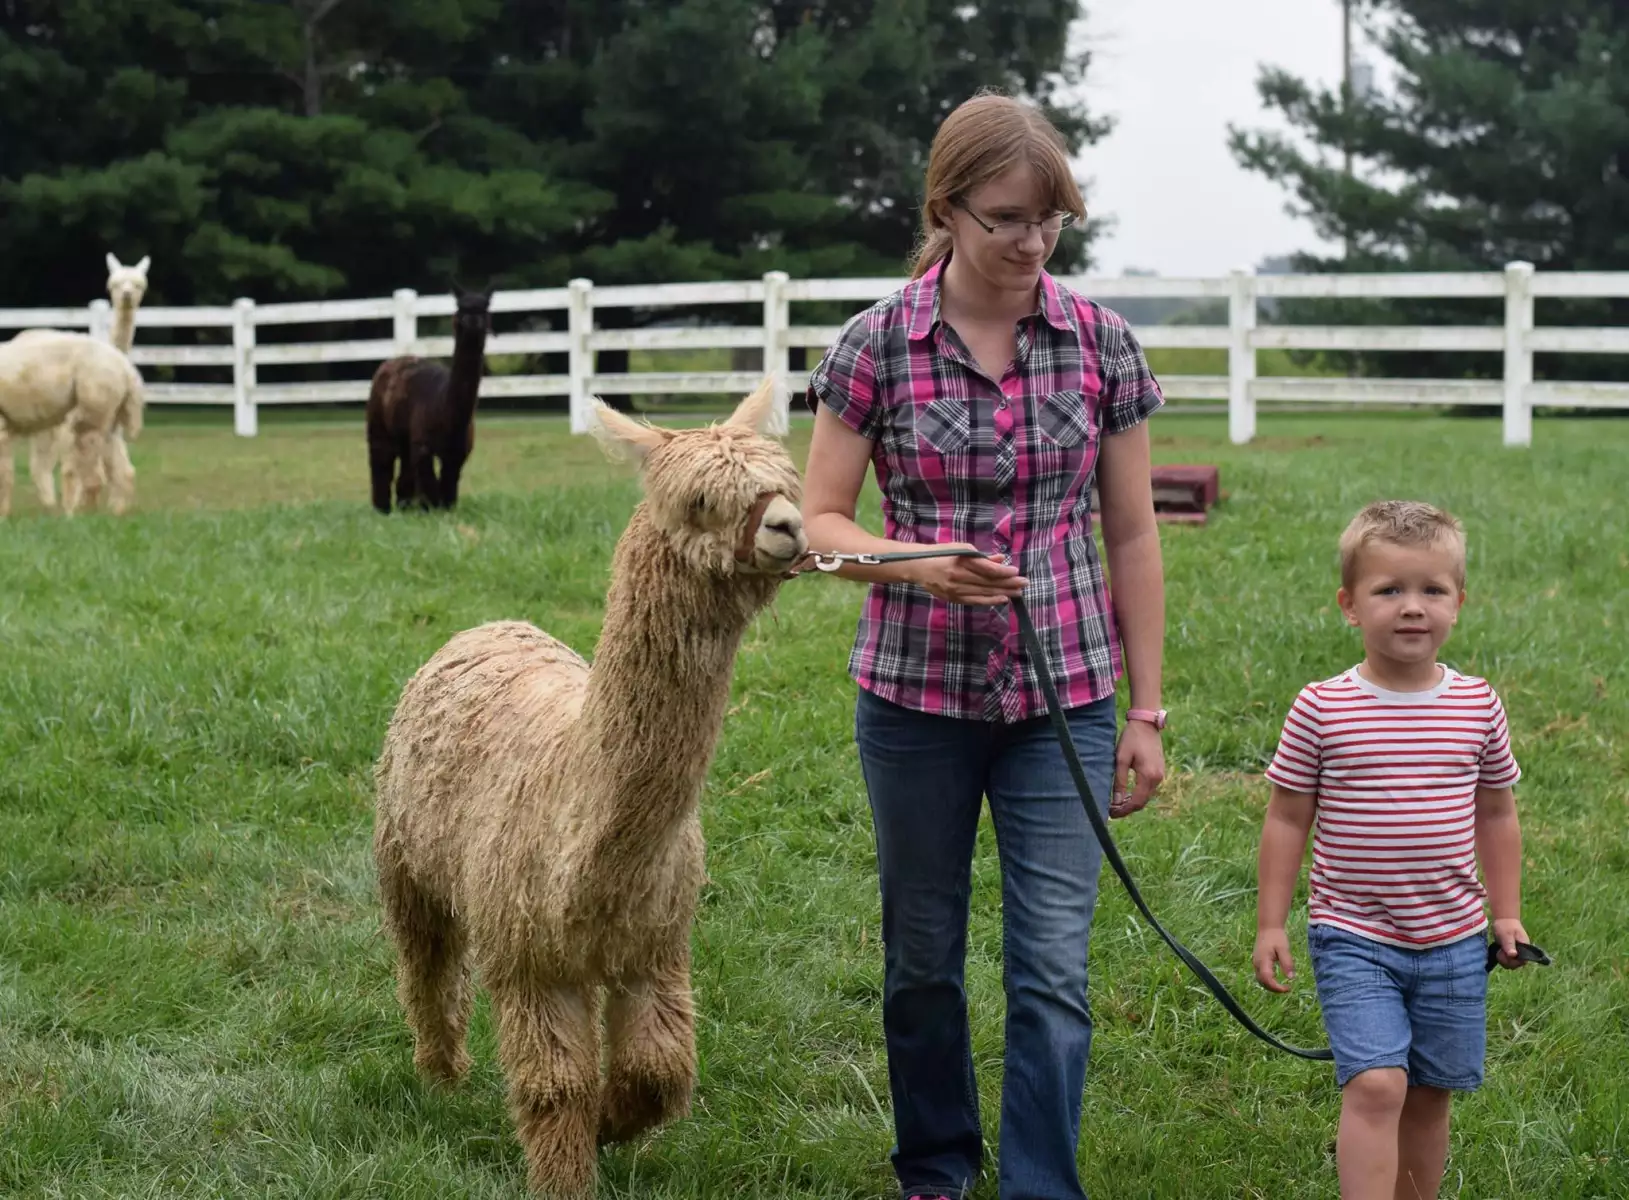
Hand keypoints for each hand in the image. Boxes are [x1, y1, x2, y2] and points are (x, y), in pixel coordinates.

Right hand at [906, 544, 1027, 606]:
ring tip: (1018, 593)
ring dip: (1003, 593)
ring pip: (984, 593)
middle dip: (1009, 583)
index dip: (1003, 572)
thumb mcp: (960, 548)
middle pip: (988, 582)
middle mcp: (958, 576)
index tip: (1016, 571)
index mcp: (960, 561)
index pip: (987, 569)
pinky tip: (1002, 599)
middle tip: (1025, 583)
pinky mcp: (953, 598)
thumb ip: (981, 556)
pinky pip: (975, 601)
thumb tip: (1000, 559)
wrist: (918, 567)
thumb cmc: (941, 554)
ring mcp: (955, 589)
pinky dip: (990, 601)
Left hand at [1110, 718, 1163, 817]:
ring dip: (1132, 803)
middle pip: (1142, 802)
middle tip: (1111, 811)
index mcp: (1148, 776)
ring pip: (1146, 796)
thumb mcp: (1121, 759)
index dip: (1124, 810)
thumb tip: (1117, 802)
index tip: (1111, 814)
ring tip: (1116, 804)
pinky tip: (1127, 795)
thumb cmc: (1131, 739)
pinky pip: (1149, 789)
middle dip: (1127, 809)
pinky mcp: (1159, 771)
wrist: (1146, 724)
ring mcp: (1160, 775)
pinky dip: (1138, 795)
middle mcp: (1157, 778)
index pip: (1137, 802)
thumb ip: (1119, 781)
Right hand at [1253, 928, 1294, 992]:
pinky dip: (1268, 981)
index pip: (1267, 979)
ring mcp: (1256, 963)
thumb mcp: (1284, 949)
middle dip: (1274, 989)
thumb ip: (1287, 963)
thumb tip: (1291, 978)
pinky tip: (1276, 979)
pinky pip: (1261, 975)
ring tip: (1282, 986)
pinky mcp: (1257, 962)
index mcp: (1263, 961)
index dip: (1277, 987)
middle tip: (1287, 989)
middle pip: (1262, 982)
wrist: (1268, 928)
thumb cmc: (1277, 937)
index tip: (1288, 988)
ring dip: (1270, 986)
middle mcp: (1257, 964)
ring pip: (1260, 980)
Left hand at [1492, 917, 1530, 968]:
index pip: (1523, 961)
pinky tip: (1498, 952)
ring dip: (1503, 960)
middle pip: (1516, 964)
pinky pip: (1507, 960)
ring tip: (1499, 952)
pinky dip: (1502, 958)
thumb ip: (1510, 944)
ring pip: (1511, 964)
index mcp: (1525, 948)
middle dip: (1507, 962)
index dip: (1514, 962)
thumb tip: (1513, 955)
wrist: (1503, 920)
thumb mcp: (1507, 934)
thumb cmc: (1506, 925)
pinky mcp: (1510, 952)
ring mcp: (1516, 952)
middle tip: (1500, 953)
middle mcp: (1522, 952)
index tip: (1506, 956)